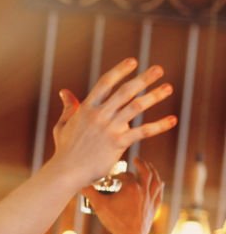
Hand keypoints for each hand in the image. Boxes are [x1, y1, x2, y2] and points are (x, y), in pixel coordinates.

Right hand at [50, 59, 176, 184]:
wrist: (66, 172)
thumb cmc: (64, 150)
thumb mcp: (62, 125)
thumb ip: (68, 107)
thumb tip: (65, 91)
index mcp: (86, 109)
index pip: (105, 84)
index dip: (119, 71)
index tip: (133, 61)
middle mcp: (99, 115)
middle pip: (125, 92)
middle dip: (143, 79)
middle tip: (159, 69)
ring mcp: (109, 129)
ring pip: (135, 107)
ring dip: (154, 96)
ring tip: (168, 88)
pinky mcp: (117, 143)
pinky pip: (142, 132)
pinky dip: (159, 126)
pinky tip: (172, 120)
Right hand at [83, 157, 162, 233]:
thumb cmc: (116, 221)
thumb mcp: (99, 206)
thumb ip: (90, 193)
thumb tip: (80, 185)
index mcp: (131, 187)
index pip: (125, 175)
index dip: (118, 174)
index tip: (112, 178)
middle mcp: (143, 190)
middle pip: (145, 172)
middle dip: (141, 164)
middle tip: (136, 160)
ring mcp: (150, 198)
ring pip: (155, 180)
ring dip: (153, 171)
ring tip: (149, 166)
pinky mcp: (154, 207)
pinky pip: (159, 193)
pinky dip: (159, 185)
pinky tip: (159, 182)